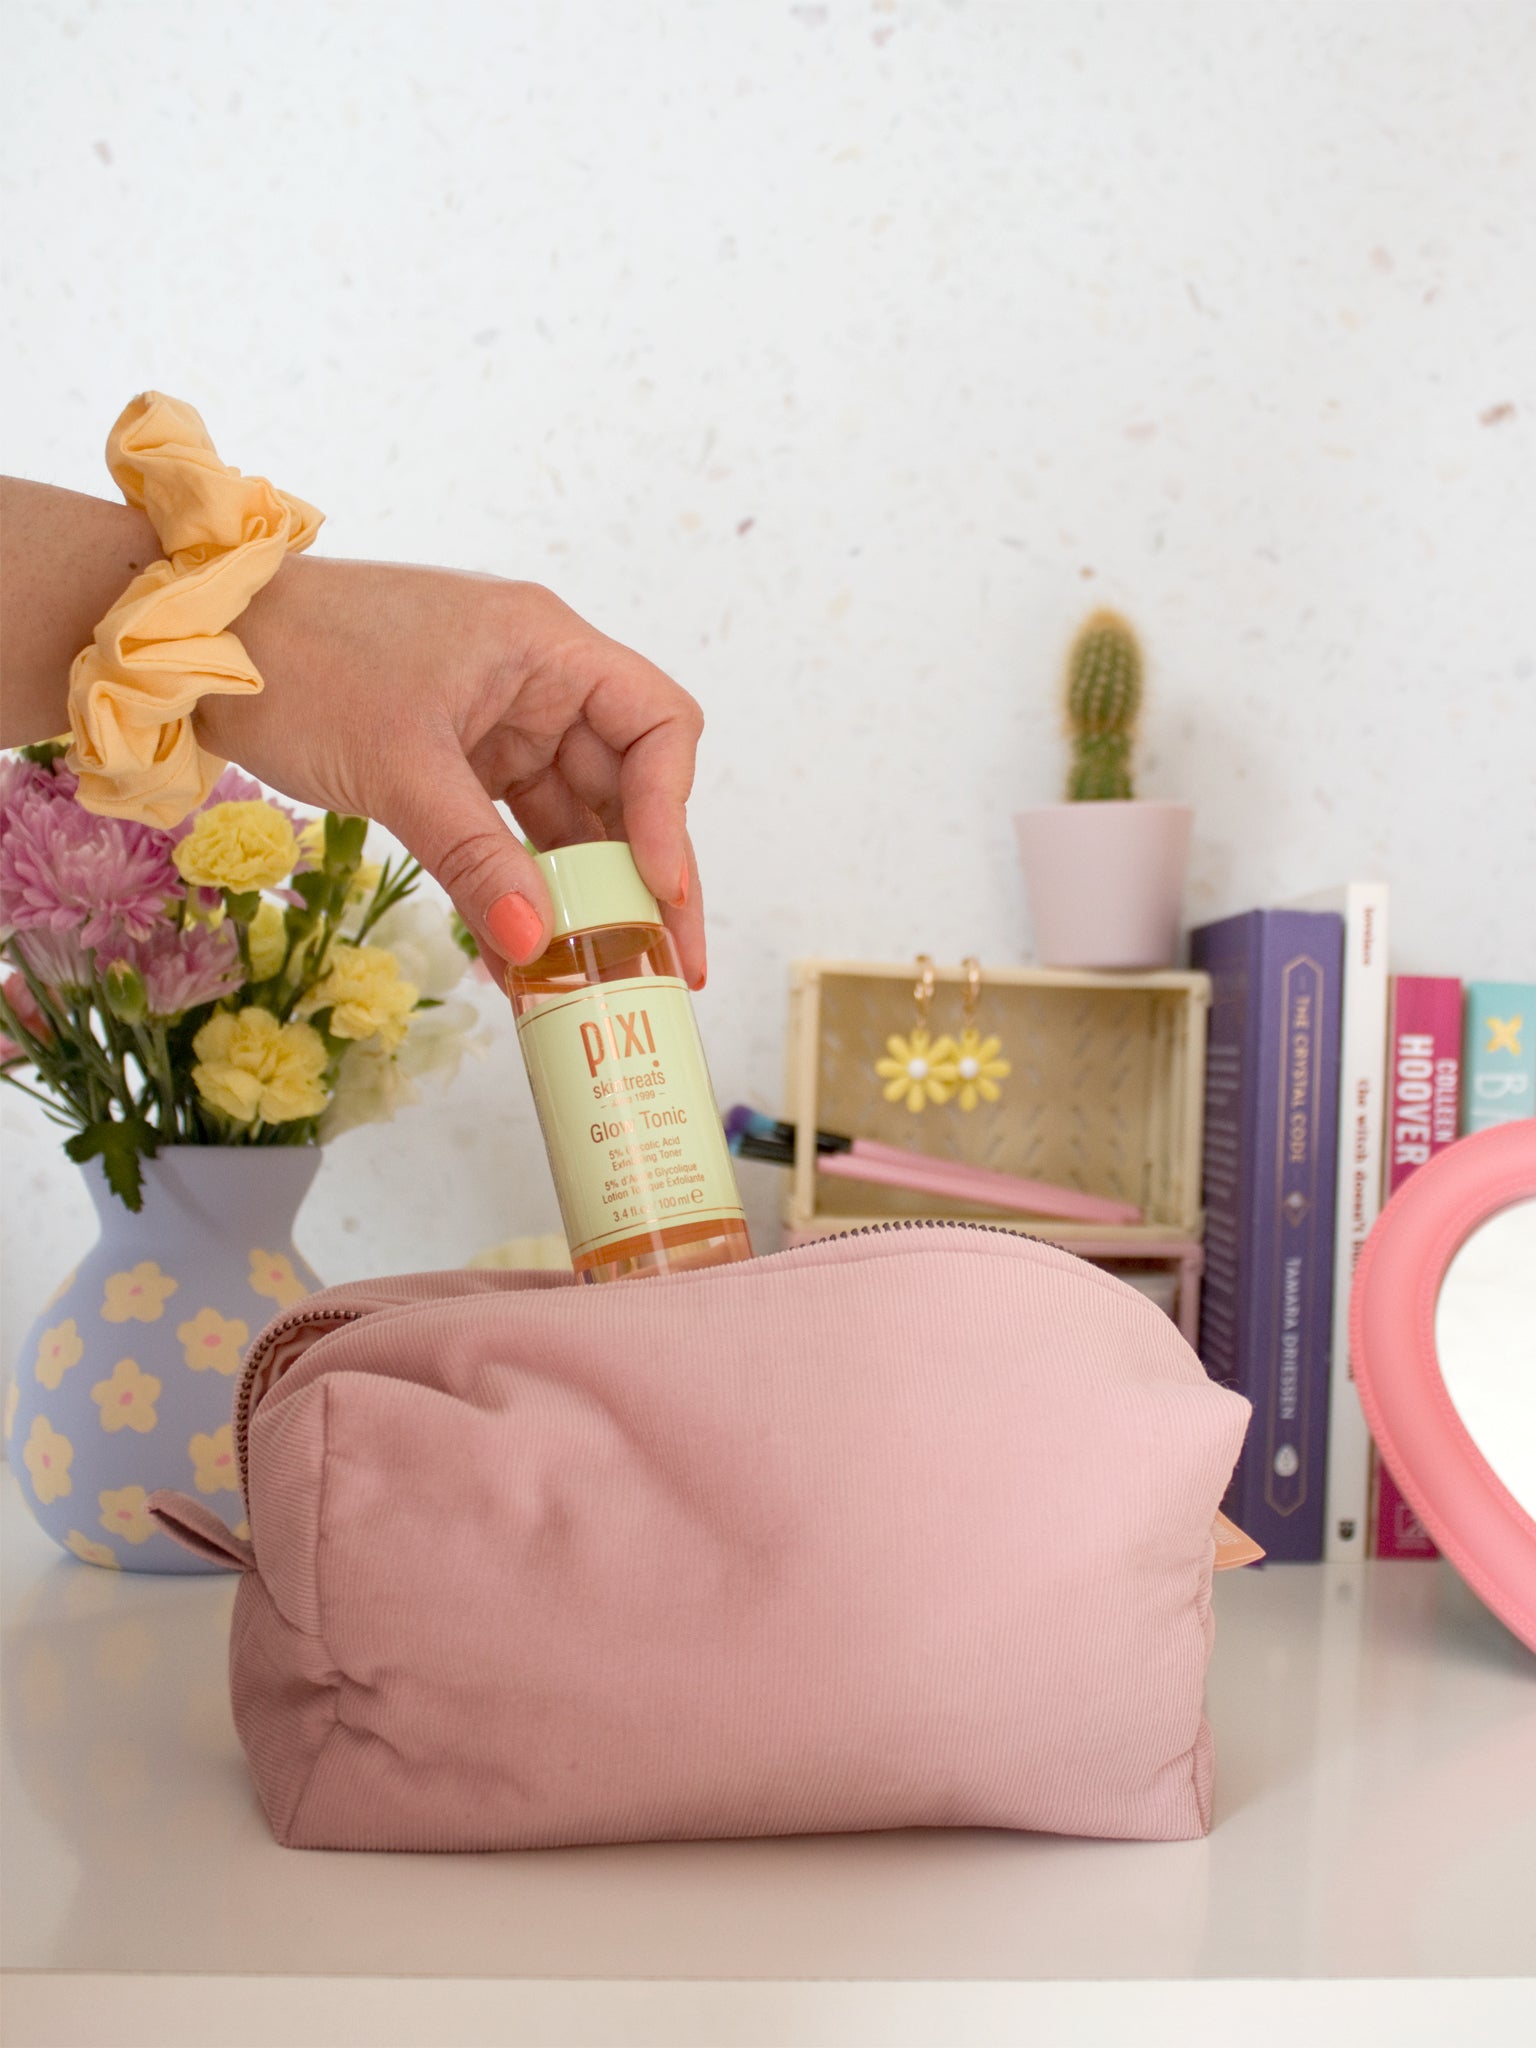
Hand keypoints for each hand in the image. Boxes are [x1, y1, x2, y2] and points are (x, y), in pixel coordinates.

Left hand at [200, 555, 706, 985]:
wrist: (197, 646)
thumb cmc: (300, 663)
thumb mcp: (399, 768)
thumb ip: (476, 858)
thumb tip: (536, 946)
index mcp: (546, 646)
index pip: (658, 725)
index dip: (670, 811)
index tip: (658, 890)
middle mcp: (539, 681)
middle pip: (628, 785)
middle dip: (646, 878)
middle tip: (673, 966)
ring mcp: (500, 722)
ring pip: (573, 819)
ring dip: (586, 896)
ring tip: (607, 977)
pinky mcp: (459, 759)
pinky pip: (514, 833)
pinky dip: (522, 889)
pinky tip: (527, 956)